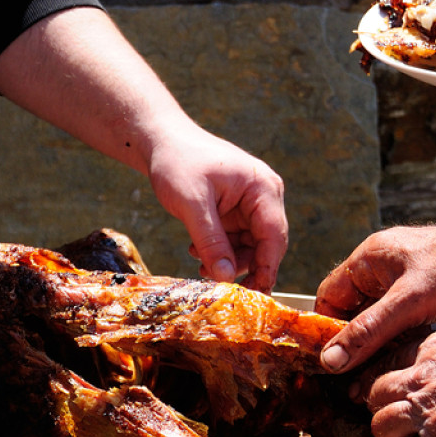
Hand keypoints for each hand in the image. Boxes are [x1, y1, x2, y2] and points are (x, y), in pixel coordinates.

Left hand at [147, 129, 286, 291]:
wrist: (161, 141)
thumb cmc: (178, 163)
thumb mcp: (192, 205)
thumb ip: (211, 242)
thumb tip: (227, 278)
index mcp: (263, 187)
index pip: (274, 235)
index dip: (267, 267)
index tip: (255, 295)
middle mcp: (264, 196)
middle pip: (266, 244)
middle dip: (243, 266)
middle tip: (219, 285)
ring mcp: (251, 204)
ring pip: (250, 246)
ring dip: (228, 260)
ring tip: (200, 263)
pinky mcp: (236, 211)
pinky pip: (236, 240)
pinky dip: (220, 251)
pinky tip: (196, 250)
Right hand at [317, 143, 435, 373]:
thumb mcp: (410, 302)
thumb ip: (368, 331)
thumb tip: (329, 360)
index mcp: (371, 256)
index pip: (329, 295)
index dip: (325, 329)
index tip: (327, 364)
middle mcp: (387, 264)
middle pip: (353, 307)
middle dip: (353, 339)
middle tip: (354, 376)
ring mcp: (411, 278)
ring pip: (381, 316)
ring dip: (380, 341)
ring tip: (381, 372)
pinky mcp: (434, 291)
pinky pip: (405, 318)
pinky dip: (403, 336)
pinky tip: (410, 357)